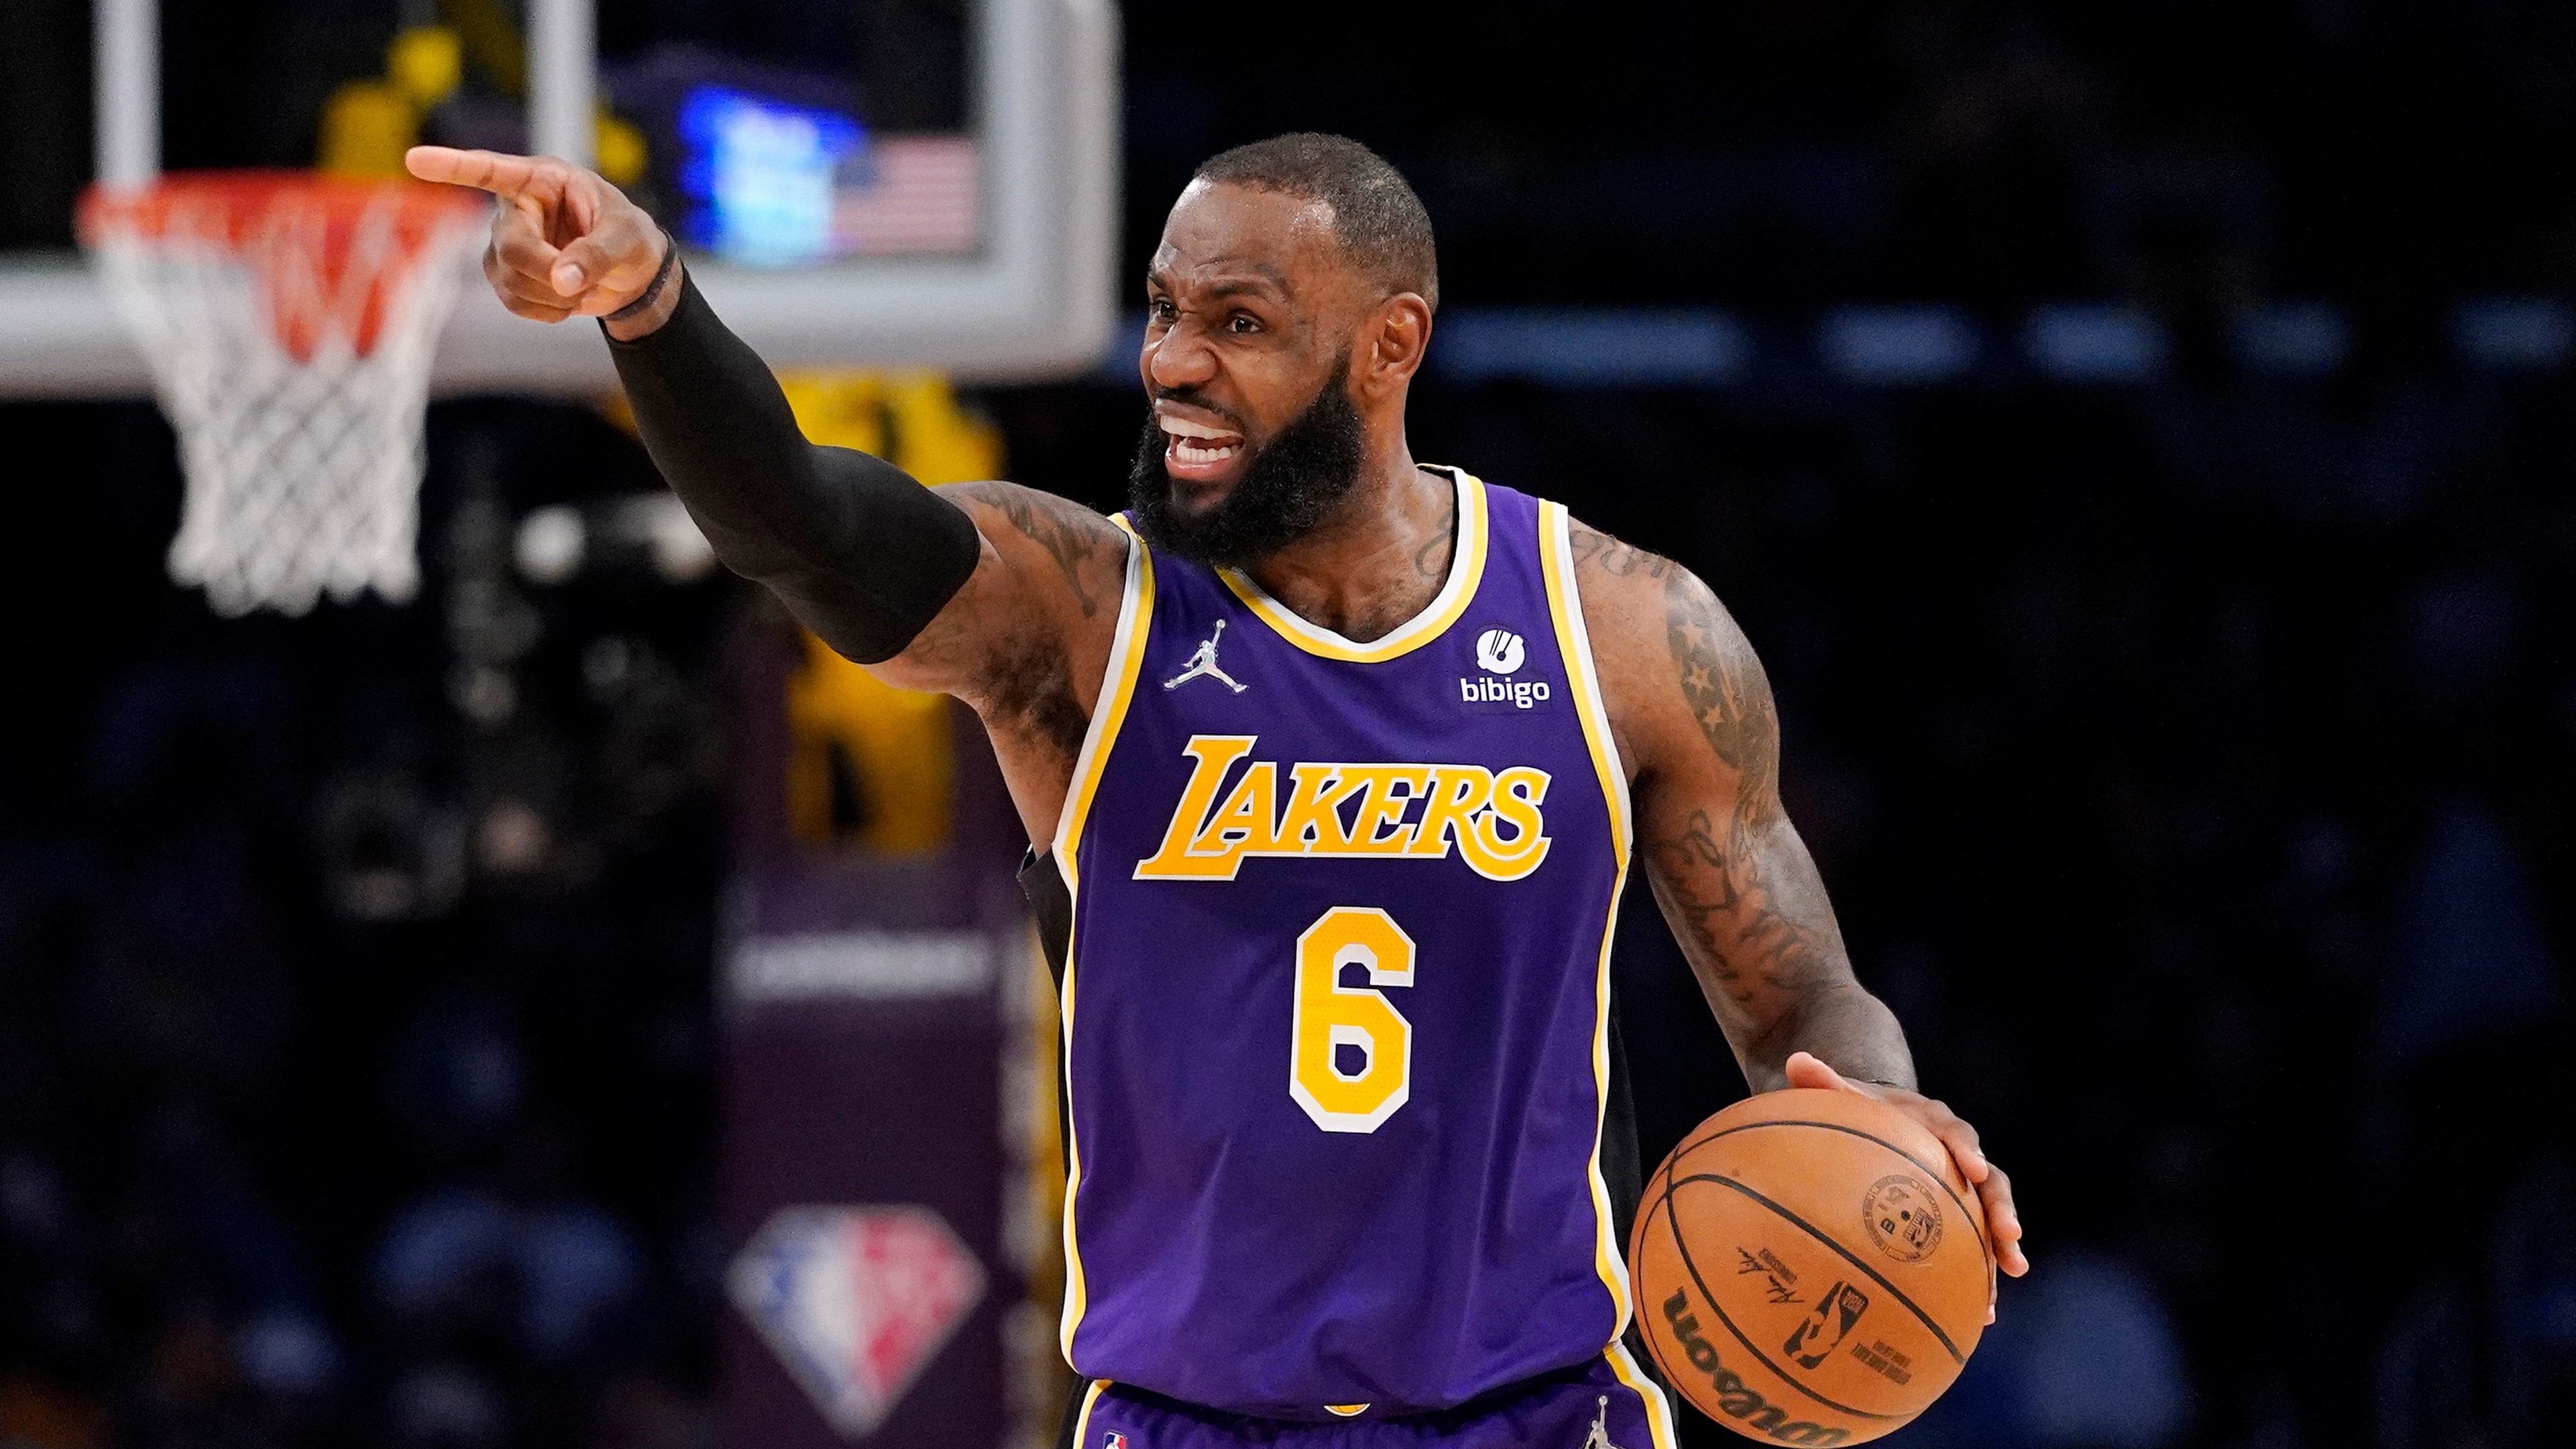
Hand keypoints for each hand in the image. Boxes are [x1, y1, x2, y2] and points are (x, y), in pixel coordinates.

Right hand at [402, 146, 677, 337]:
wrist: (631, 273)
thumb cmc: (630, 238)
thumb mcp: (628, 238)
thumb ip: (598, 254)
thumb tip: (562, 282)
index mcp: (542, 180)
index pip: (492, 170)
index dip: (453, 166)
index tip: (414, 159)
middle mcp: (515, 208)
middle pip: (512, 249)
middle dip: (549, 273)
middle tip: (582, 281)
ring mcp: (504, 244)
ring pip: (510, 281)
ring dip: (555, 296)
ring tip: (583, 285)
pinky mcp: (505, 276)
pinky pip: (514, 303)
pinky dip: (547, 311)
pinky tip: (567, 300)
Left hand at [1784, 1051, 2026, 1322]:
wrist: (1878, 1117)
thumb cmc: (1859, 1108)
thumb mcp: (1843, 1094)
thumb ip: (1824, 1082)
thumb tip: (1795, 1060)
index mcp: (1936, 1123)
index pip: (1957, 1133)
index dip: (1968, 1151)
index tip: (1976, 1171)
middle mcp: (1959, 1155)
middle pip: (1991, 1181)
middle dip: (2002, 1208)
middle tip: (2010, 1236)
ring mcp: (1963, 1188)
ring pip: (1991, 1217)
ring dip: (2002, 1246)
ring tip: (2012, 1274)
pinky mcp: (1957, 1215)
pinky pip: (1974, 1245)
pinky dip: (1979, 1274)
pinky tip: (1983, 1311)